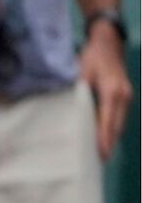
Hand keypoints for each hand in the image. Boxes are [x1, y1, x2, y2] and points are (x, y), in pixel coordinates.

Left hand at [79, 23, 133, 159]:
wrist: (109, 40)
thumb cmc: (93, 55)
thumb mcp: (83, 73)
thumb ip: (81, 93)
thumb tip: (75, 114)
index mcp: (113, 91)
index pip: (108, 121)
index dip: (104, 139)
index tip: (100, 154)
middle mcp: (124, 96)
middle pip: (116, 126)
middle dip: (108, 144)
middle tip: (98, 163)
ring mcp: (126, 96)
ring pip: (119, 123)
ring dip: (111, 138)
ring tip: (100, 155)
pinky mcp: (124, 96)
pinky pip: (118, 117)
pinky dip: (112, 129)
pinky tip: (103, 138)